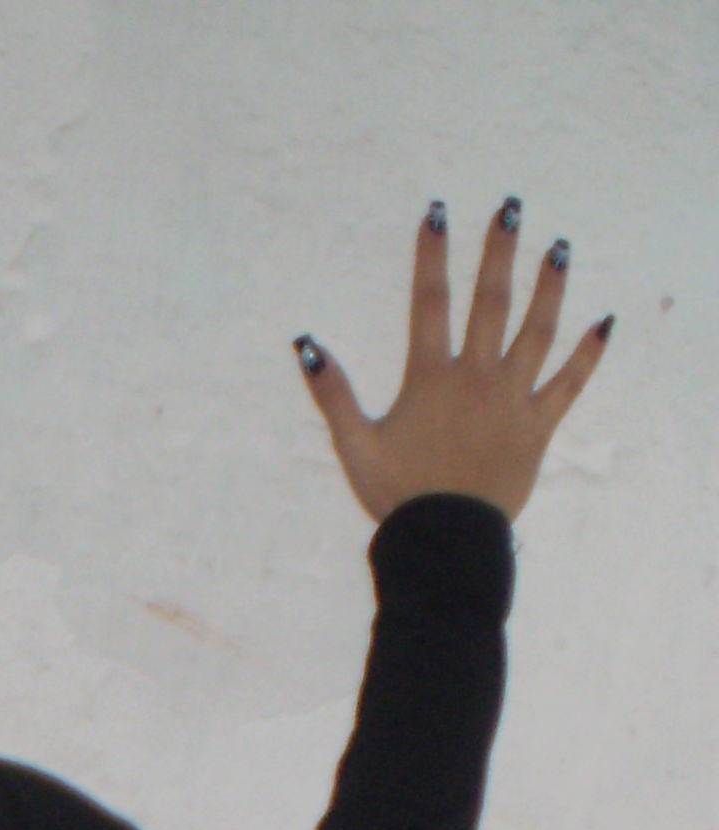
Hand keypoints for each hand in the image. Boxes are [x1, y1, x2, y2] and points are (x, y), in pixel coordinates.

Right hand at [295, 199, 609, 524]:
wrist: (445, 539)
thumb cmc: (396, 495)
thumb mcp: (354, 445)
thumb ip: (333, 393)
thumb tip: (306, 345)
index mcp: (431, 378)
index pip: (430, 302)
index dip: (431, 255)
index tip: (437, 212)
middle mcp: (476, 377)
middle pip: (491, 301)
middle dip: (499, 250)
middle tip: (510, 206)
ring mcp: (512, 398)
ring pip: (537, 330)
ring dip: (549, 285)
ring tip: (559, 247)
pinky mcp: (537, 425)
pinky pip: (569, 383)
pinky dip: (588, 354)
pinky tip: (605, 322)